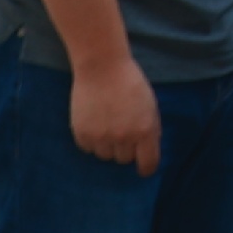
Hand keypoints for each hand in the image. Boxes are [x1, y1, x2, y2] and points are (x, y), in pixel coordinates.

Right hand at [71, 54, 162, 173]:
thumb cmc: (130, 82)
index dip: (146, 167)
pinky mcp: (82, 134)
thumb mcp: (150, 105)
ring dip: (107, 145)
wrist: (101, 66)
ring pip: (105, 156)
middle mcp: (124, 137)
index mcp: (145, 131)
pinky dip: (91, 139)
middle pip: (124, 160)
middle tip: (121, 129)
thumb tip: (147, 152)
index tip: (143, 166)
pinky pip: (88, 148)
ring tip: (106, 123)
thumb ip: (150, 130)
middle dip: (125, 148)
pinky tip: (94, 121)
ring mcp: (101, 137)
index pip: (148, 164)